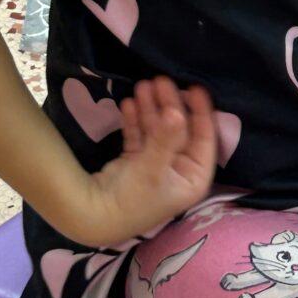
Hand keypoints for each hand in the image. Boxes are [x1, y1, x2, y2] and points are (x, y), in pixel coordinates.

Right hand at [85, 76, 217, 246]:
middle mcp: (178, 170)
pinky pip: (140, 135)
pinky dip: (136, 120)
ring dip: (151, 108)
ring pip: (158, 130)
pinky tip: (129, 103)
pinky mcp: (135, 162)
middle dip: (170, 105)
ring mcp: (156, 164)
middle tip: (161, 80)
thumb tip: (178, 111)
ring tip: (143, 85)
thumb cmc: (133, 199)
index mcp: (193, 178)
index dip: (200, 112)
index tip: (195, 88)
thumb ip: (166, 138)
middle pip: (179, 130)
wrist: (93, 216)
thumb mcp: (153, 168)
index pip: (204, 139)